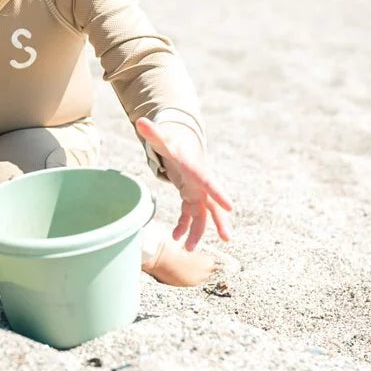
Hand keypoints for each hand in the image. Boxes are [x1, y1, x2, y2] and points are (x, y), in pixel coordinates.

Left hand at [135, 117, 232, 250]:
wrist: (181, 144)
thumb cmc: (172, 141)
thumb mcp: (162, 138)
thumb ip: (153, 132)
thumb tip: (140, 121)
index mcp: (197, 169)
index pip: (210, 182)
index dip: (219, 194)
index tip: (230, 207)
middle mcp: (201, 183)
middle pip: (214, 204)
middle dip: (220, 222)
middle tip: (227, 238)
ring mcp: (198, 192)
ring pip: (203, 215)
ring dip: (197, 232)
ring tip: (187, 248)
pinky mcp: (191, 197)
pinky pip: (191, 216)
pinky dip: (185, 226)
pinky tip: (176, 237)